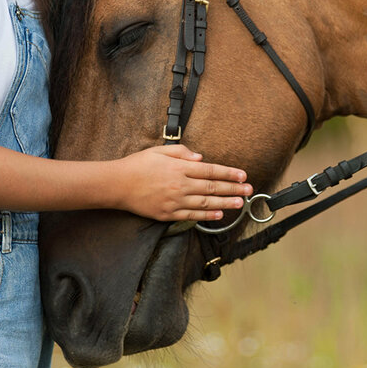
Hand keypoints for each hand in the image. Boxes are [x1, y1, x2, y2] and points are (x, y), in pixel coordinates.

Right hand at [116, 145, 252, 221]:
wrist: (117, 185)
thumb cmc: (138, 165)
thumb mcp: (159, 150)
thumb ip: (182, 152)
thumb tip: (201, 158)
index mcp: (179, 167)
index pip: (210, 170)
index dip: (228, 173)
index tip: (242, 175)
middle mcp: (180, 184)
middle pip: (212, 188)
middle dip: (233, 188)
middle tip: (249, 190)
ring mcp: (175, 201)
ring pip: (205, 203)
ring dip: (225, 203)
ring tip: (240, 203)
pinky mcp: (168, 214)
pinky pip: (191, 216)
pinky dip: (207, 216)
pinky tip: (219, 215)